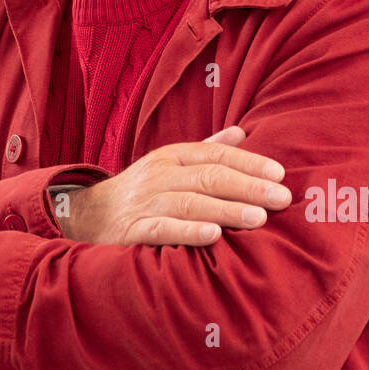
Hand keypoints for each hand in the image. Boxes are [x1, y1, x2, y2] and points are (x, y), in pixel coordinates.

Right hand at [58, 126, 288, 245]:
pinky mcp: (132, 230)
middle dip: (249, 186)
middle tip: (282, 198)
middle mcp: (160, 174)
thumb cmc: (142, 191)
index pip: (215, 154)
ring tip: (258, 218)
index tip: (280, 174)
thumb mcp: (171, 163)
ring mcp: (146, 201)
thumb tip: (243, 132)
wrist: (86, 216)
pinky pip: (163, 229)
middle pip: (209, 176)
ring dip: (227, 210)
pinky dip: (189, 232)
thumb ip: (206, 149)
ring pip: (190, 202)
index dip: (249, 162)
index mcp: (173, 156)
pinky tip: (213, 237)